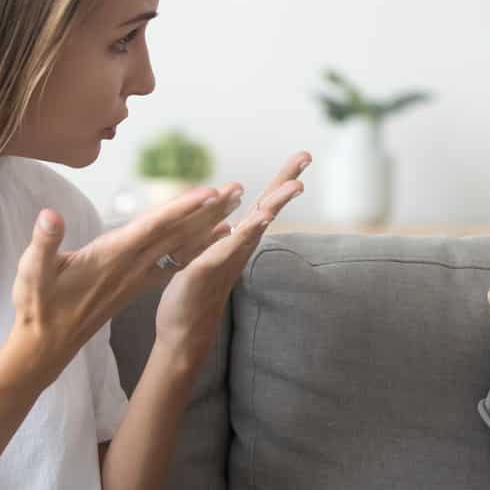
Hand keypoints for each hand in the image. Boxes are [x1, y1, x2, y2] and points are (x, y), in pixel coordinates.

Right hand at [5, 185, 250, 385]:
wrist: (46, 345)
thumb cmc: (37, 306)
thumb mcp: (32, 272)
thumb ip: (43, 243)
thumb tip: (49, 216)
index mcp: (111, 257)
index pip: (153, 228)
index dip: (180, 209)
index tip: (208, 193)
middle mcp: (131, 267)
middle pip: (176, 234)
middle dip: (207, 211)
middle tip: (237, 190)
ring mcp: (136, 277)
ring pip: (179, 248)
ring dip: (207, 227)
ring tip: (234, 209)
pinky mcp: (135, 286)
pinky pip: (173, 263)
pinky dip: (194, 249)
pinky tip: (209, 241)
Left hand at [154, 151, 309, 358]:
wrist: (183, 332)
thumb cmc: (196, 295)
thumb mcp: (210, 256)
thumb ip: (224, 240)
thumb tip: (232, 223)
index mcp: (238, 240)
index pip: (263, 204)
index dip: (281, 180)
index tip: (303, 157)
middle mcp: (239, 248)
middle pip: (267, 208)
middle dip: (286, 182)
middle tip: (306, 157)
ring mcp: (227, 258)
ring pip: (255, 226)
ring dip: (274, 204)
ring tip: (295, 185)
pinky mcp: (208, 269)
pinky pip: (228, 247)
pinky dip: (245, 232)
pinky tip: (259, 218)